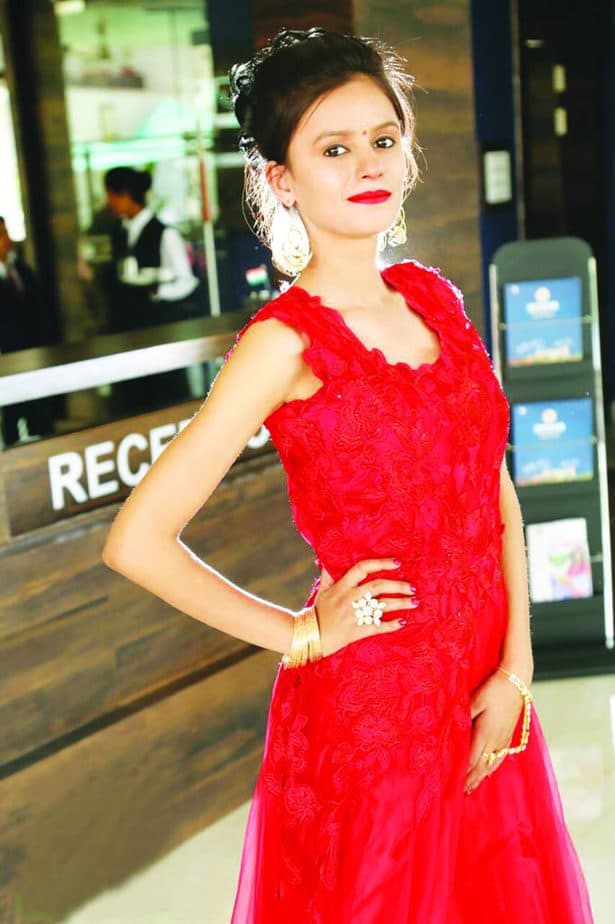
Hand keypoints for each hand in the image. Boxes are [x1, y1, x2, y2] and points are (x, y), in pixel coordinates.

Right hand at [314, 558, 418, 657]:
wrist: (309, 634)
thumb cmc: (317, 611)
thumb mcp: (322, 589)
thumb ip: (328, 574)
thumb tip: (326, 558)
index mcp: (342, 586)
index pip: (363, 568)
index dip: (380, 564)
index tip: (397, 563)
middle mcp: (350, 598)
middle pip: (378, 586)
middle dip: (398, 585)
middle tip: (412, 586)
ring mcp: (354, 615)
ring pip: (382, 606)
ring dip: (401, 603)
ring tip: (415, 601)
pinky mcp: (357, 630)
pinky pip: (378, 626)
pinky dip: (392, 625)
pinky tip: (403, 622)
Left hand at [464, 669, 523, 793]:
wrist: (517, 681)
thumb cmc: (494, 688)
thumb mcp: (475, 699)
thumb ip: (464, 715)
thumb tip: (452, 728)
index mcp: (485, 732)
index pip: (471, 759)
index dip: (462, 773)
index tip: (453, 783)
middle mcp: (496, 739)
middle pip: (481, 765)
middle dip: (470, 779)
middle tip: (460, 792)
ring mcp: (504, 738)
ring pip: (492, 763)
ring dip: (481, 776)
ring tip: (472, 787)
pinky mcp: (509, 734)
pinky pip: (501, 756)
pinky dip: (493, 767)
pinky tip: (490, 770)